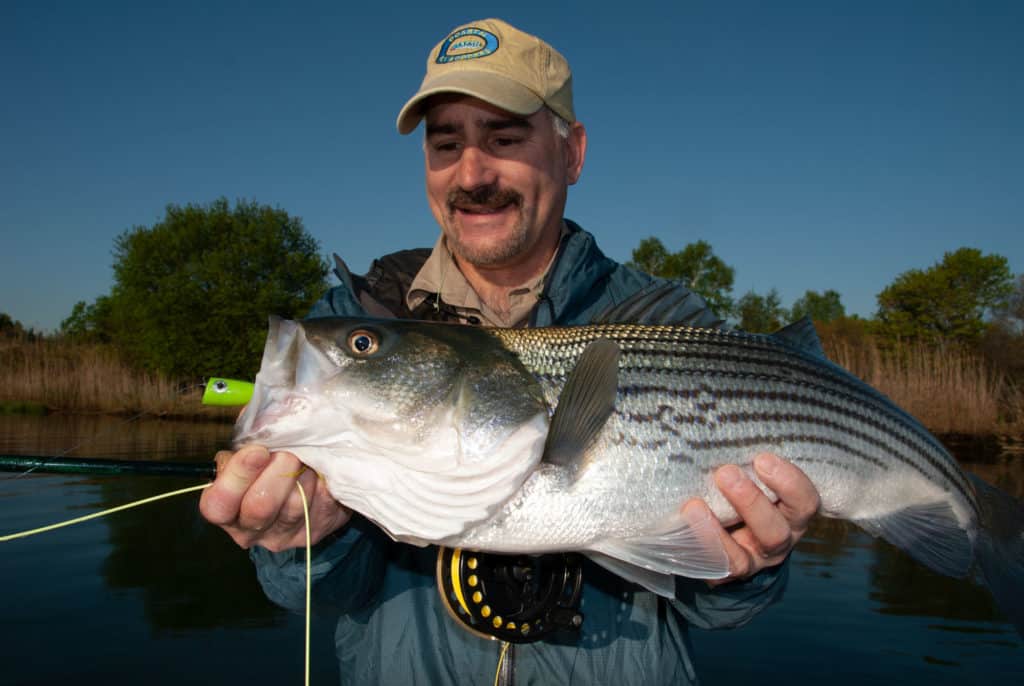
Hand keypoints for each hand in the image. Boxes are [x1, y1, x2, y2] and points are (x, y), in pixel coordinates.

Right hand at [199, 444, 351, 551]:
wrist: (309, 479)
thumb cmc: (272, 459)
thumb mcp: (254, 444)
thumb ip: (251, 433)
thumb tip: (262, 419)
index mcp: (226, 507)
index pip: (219, 503)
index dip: (238, 476)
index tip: (258, 451)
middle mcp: (250, 527)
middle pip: (260, 507)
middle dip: (278, 473)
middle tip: (289, 454)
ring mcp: (284, 534)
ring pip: (295, 505)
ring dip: (304, 475)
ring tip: (306, 460)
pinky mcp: (315, 531)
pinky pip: (323, 504)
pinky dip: (323, 482)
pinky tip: (321, 471)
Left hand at [687, 453, 818, 585]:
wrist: (736, 533)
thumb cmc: (748, 486)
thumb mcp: (758, 470)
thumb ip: (748, 452)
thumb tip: (722, 407)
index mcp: (793, 511)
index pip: (804, 501)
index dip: (789, 482)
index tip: (763, 458)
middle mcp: (778, 539)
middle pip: (775, 531)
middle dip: (751, 503)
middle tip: (725, 472)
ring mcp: (751, 561)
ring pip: (740, 558)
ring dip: (715, 531)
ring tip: (693, 505)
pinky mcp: (723, 574)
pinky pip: (711, 568)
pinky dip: (695, 546)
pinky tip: (681, 524)